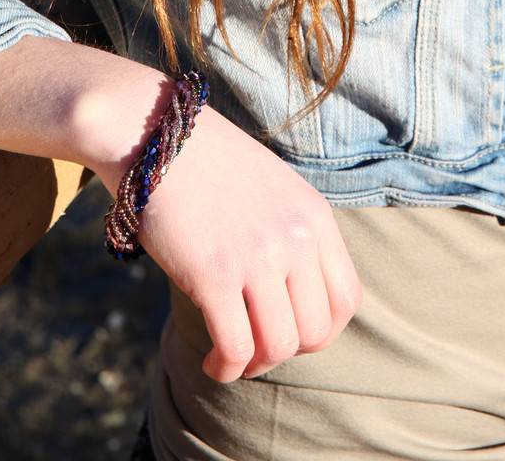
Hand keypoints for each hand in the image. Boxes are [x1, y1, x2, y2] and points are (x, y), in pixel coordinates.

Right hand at [93, 106, 362, 381]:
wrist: (158, 135)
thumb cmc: (211, 166)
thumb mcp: (275, 191)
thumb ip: (295, 235)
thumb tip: (299, 297)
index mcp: (314, 216)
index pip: (347, 299)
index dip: (321, 330)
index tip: (290, 330)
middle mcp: (295, 237)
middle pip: (316, 331)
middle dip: (287, 352)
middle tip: (256, 346)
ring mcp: (257, 256)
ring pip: (279, 346)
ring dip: (255, 365)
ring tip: (232, 358)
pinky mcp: (213, 273)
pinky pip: (235, 347)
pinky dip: (226, 368)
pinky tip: (212, 363)